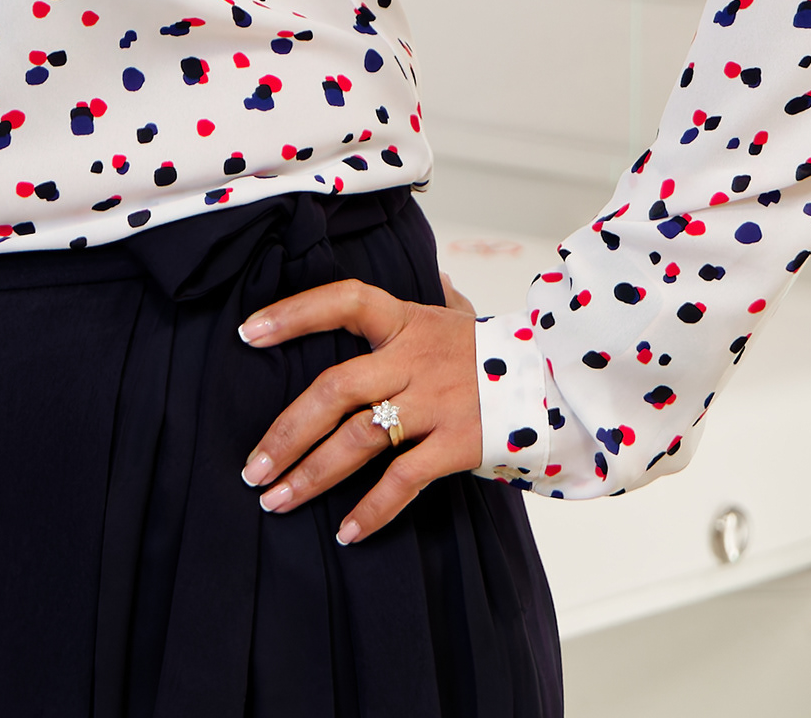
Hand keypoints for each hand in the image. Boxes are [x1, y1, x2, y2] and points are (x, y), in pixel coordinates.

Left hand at [235, 279, 486, 544]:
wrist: (563, 380)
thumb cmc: (500, 351)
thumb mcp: (464, 316)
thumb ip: (444, 299)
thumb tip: (440, 276)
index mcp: (408, 321)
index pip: (344, 301)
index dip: (294, 313)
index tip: (247, 333)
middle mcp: (415, 360)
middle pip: (335, 389)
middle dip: (286, 432)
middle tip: (251, 468)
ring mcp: (436, 403)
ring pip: (358, 439)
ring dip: (311, 474)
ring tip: (276, 500)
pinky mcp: (458, 443)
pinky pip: (404, 480)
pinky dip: (372, 510)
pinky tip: (344, 533)